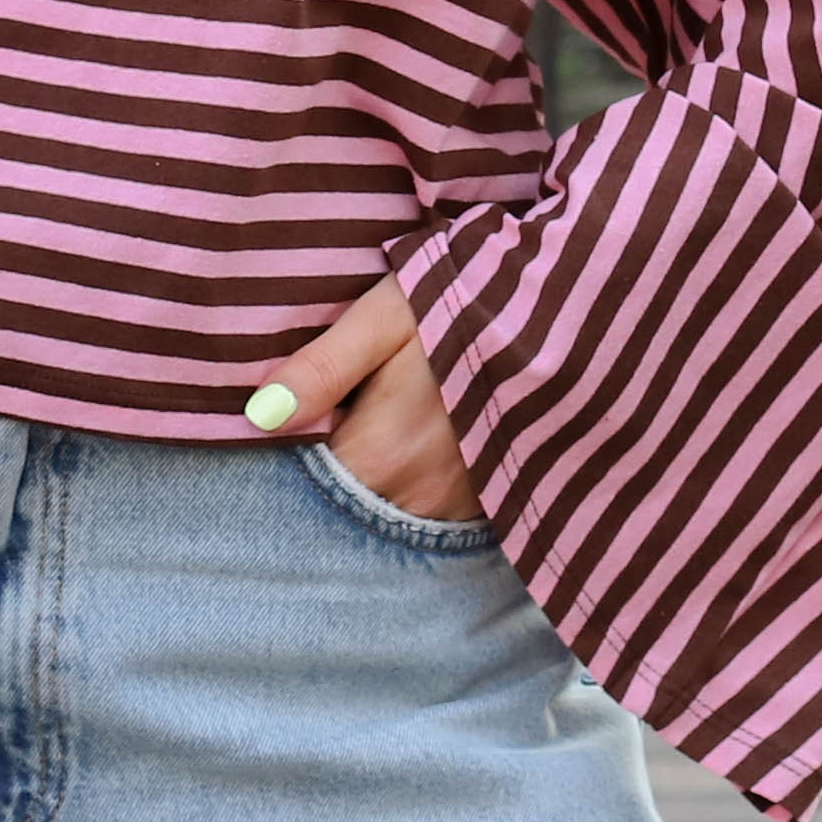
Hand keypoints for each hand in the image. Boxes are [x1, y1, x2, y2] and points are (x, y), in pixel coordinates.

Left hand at [249, 277, 484, 524]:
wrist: (564, 315)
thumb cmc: (464, 304)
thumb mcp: (388, 318)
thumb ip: (324, 367)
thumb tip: (257, 415)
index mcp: (383, 453)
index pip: (302, 488)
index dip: (282, 459)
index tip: (278, 426)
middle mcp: (419, 498)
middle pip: (341, 507)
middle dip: (321, 476)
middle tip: (324, 421)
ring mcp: (455, 510)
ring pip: (382, 517)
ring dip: (365, 486)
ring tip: (370, 428)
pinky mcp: (483, 508)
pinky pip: (424, 515)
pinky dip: (405, 491)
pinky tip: (409, 447)